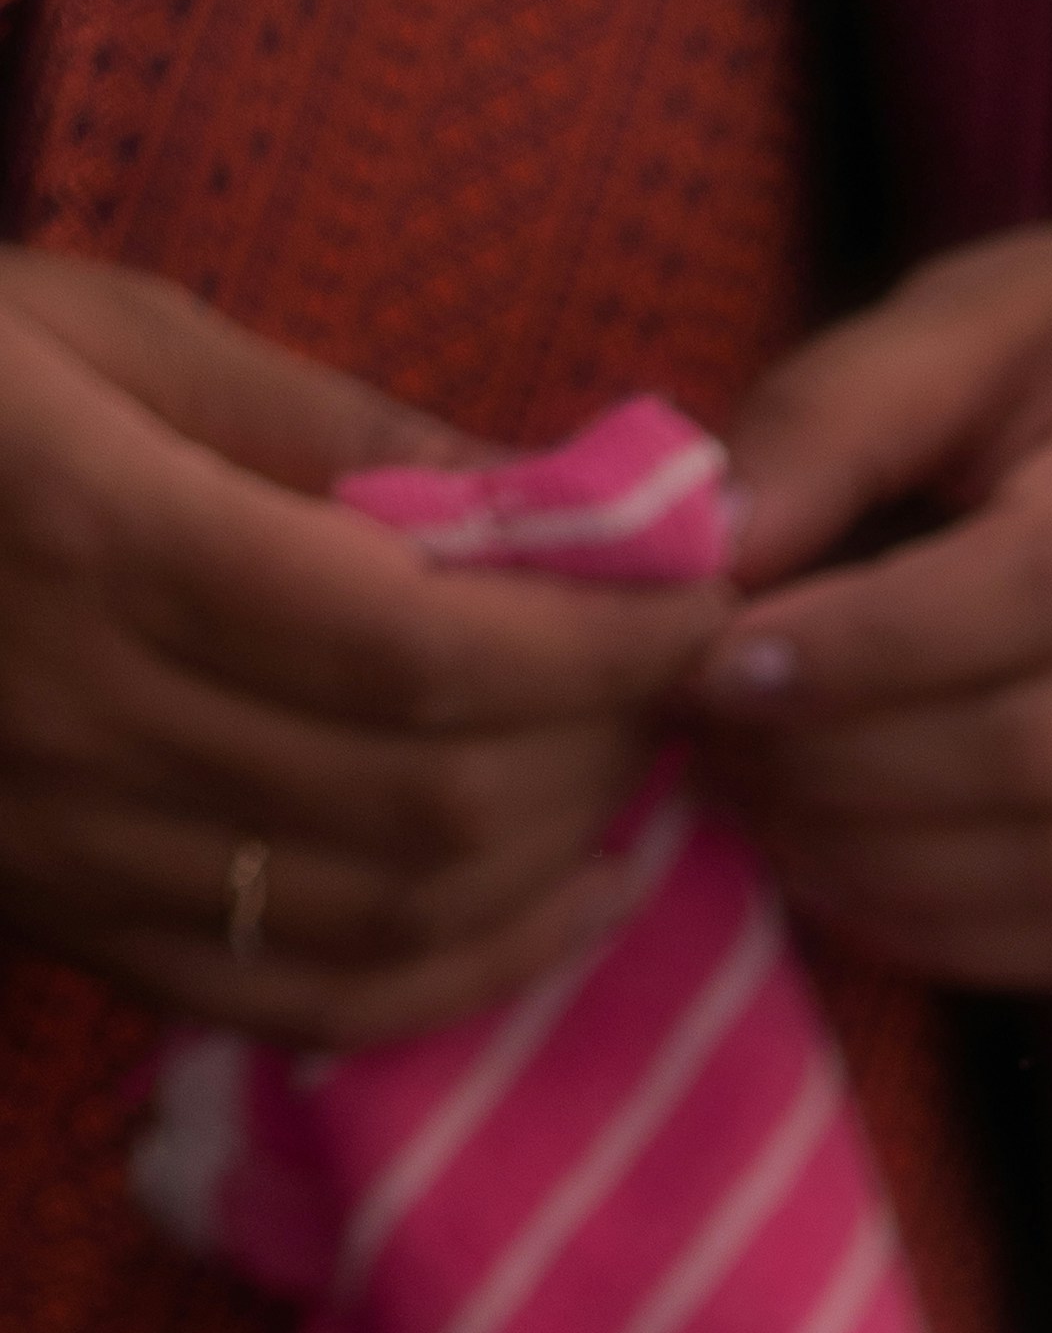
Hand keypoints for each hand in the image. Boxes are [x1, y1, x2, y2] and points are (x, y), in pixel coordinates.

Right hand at [0, 252, 708, 1043]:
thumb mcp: (97, 330)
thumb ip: (327, 420)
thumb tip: (542, 490)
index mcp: (106, 538)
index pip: (428, 647)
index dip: (598, 651)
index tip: (701, 611)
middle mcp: (94, 716)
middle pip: (434, 798)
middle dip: (595, 757)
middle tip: (674, 697)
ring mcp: (76, 846)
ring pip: (393, 917)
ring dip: (554, 867)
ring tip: (634, 791)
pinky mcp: (69, 928)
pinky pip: (307, 1003)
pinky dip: (463, 974)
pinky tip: (563, 911)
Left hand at [706, 218, 1051, 994]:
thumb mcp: (990, 313)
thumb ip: (843, 412)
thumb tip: (711, 544)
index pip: (1046, 580)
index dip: (872, 643)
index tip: (727, 660)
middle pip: (1051, 750)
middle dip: (853, 768)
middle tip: (722, 749)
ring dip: (899, 871)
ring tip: (778, 821)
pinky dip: (973, 937)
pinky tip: (869, 889)